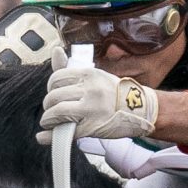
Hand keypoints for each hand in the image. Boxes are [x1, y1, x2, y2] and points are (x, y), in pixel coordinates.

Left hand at [38, 65, 158, 142]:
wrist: (142, 109)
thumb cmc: (116, 93)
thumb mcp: (96, 75)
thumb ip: (72, 68)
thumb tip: (55, 51)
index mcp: (89, 74)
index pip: (56, 78)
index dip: (51, 88)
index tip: (55, 93)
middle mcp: (90, 90)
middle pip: (54, 96)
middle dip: (48, 105)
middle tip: (52, 110)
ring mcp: (92, 109)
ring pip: (57, 112)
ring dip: (48, 119)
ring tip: (51, 121)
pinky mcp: (92, 127)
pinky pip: (65, 131)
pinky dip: (50, 136)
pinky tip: (46, 136)